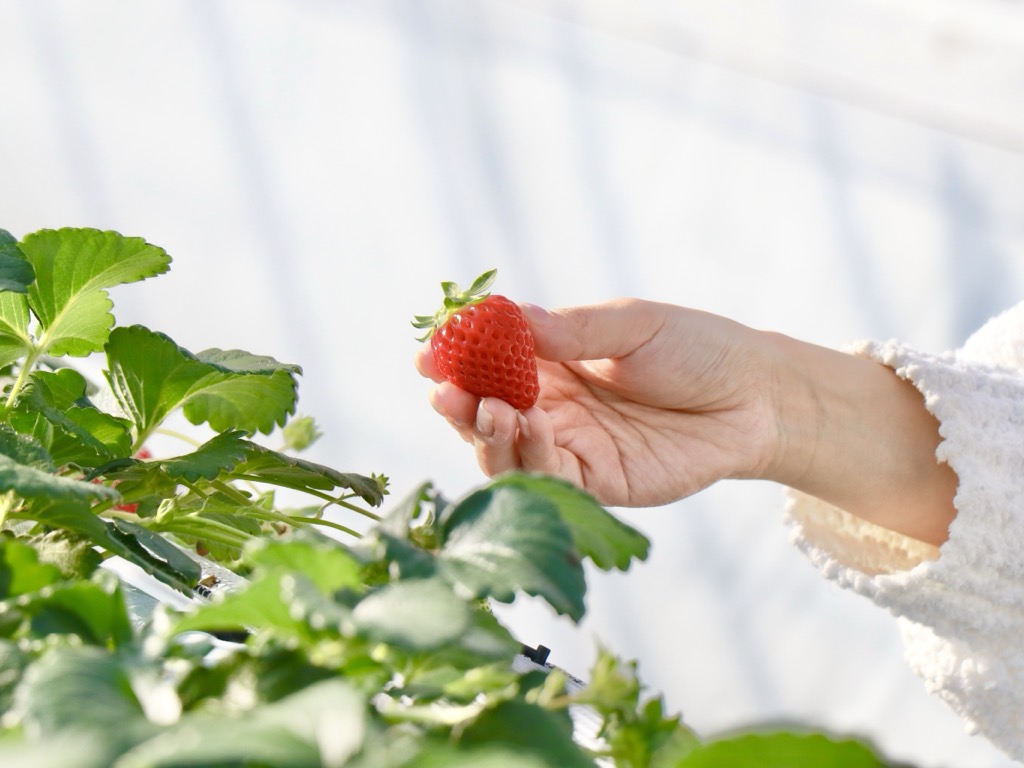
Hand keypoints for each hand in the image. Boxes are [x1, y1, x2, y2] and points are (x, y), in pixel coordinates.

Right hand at [415, 298, 779, 507]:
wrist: (755, 396)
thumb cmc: (695, 348)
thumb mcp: (631, 326)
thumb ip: (570, 330)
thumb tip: (505, 316)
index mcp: (551, 363)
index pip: (488, 364)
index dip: (455, 362)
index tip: (428, 355)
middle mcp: (551, 407)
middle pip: (486, 413)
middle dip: (459, 406)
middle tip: (445, 394)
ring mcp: (570, 447)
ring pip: (507, 452)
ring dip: (488, 434)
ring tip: (487, 408)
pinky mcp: (596, 484)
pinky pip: (549, 477)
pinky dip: (532, 455)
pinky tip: (533, 426)